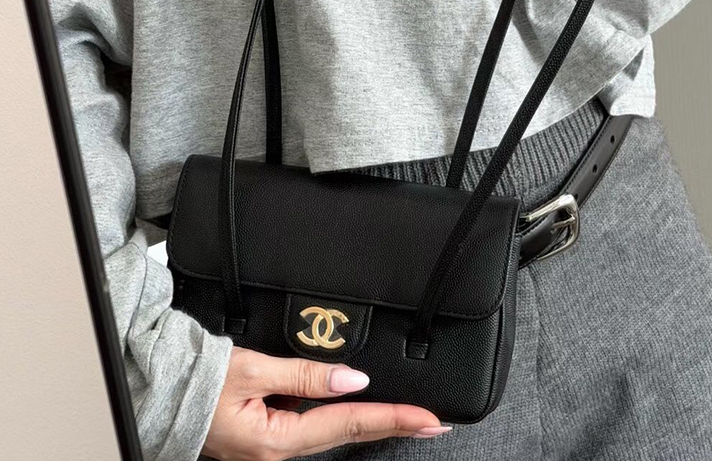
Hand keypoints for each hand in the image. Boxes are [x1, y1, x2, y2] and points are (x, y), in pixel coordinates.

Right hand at [202, 346, 450, 459]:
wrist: (168, 390)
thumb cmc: (200, 382)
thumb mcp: (254, 370)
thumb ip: (306, 376)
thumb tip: (352, 379)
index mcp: (277, 442)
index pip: (349, 425)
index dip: (392, 419)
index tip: (426, 419)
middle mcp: (280, 454)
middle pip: (348, 434)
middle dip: (391, 425)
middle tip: (431, 422)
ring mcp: (277, 449)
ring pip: (333, 431)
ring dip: (369, 421)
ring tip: (406, 415)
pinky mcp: (273, 438)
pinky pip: (314, 424)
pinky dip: (340, 414)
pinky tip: (356, 403)